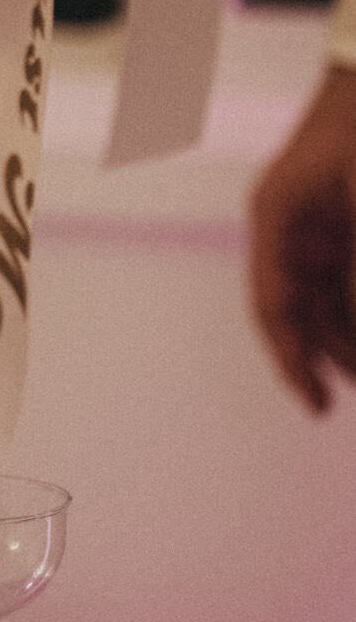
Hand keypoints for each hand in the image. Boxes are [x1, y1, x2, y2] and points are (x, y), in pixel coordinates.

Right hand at [248, 64, 355, 411]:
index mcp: (277, 217)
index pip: (274, 306)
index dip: (293, 361)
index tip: (317, 404)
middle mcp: (292, 230)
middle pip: (305, 313)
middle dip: (337, 355)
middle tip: (354, 392)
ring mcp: (323, 227)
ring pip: (333, 300)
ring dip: (352, 336)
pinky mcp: (347, 226)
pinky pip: (347, 281)